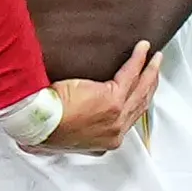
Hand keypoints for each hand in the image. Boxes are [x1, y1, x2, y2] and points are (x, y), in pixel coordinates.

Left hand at [35, 40, 161, 153]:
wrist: (36, 122)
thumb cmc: (42, 127)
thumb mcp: (62, 133)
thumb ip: (75, 126)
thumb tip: (71, 115)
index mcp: (102, 141)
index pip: (125, 120)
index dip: (135, 104)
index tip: (139, 92)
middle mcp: (113, 132)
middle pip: (138, 105)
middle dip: (149, 86)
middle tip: (154, 71)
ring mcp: (115, 117)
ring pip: (140, 90)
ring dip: (150, 72)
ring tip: (155, 58)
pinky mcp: (112, 100)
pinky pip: (130, 74)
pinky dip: (139, 59)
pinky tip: (143, 49)